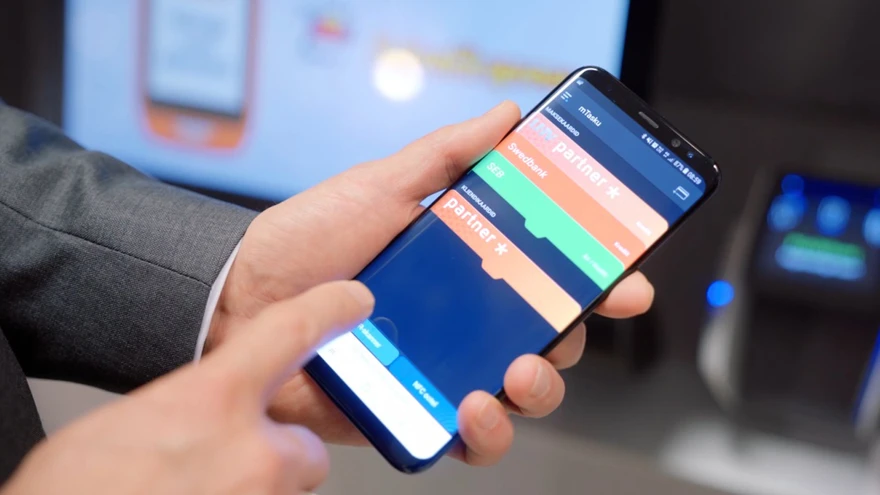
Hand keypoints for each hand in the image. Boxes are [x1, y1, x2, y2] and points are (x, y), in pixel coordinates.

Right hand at [1, 281, 373, 494]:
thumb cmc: (75, 492)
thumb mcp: (127, 424)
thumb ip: (185, 407)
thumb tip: (206, 414)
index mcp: (211, 400)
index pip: (290, 333)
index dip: (326, 311)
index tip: (352, 301)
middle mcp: (251, 454)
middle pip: (302, 446)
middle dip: (277, 450)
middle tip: (227, 458)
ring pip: (285, 487)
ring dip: (256, 484)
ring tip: (200, 486)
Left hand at [209, 101, 654, 465]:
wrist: (239, 297)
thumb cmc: (307, 241)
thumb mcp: (381, 185)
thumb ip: (447, 155)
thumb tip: (506, 117)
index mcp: (466, 267)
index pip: (547, 277)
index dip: (594, 281)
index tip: (626, 281)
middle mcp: (463, 321)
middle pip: (547, 340)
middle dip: (572, 341)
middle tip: (563, 331)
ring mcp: (441, 367)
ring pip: (520, 394)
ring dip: (539, 391)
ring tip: (516, 374)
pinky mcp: (414, 410)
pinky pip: (470, 436)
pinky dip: (486, 432)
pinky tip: (473, 408)